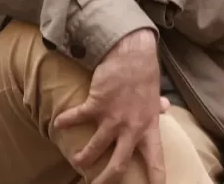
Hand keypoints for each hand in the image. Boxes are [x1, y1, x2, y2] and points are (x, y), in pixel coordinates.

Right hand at [54, 28, 167, 183]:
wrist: (131, 52)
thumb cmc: (144, 72)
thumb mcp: (154, 94)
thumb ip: (158, 106)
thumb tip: (165, 106)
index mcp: (149, 128)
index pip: (155, 161)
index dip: (155, 180)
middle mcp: (131, 128)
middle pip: (118, 165)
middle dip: (106, 180)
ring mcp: (113, 118)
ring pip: (95, 147)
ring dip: (83, 157)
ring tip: (77, 160)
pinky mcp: (97, 104)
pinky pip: (78, 117)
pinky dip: (67, 120)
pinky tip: (58, 123)